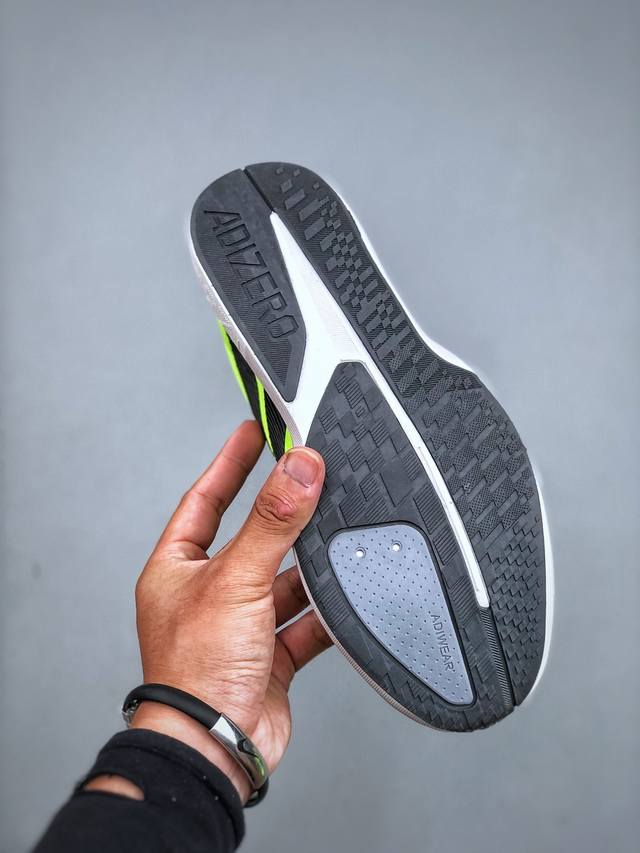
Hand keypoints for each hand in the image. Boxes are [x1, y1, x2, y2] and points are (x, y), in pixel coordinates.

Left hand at [127, 420, 329, 800]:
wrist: (216, 748)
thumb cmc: (195, 672)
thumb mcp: (236, 580)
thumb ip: (272, 522)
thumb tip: (298, 468)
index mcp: (179, 568)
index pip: (205, 498)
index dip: (230, 462)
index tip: (253, 431)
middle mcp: (208, 593)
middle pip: (253, 538)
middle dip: (283, 515)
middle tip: (310, 476)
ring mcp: (240, 624)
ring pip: (285, 580)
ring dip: (309, 568)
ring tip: (335, 538)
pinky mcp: (269, 653)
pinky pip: (304, 621)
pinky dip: (324, 612)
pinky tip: (342, 599)